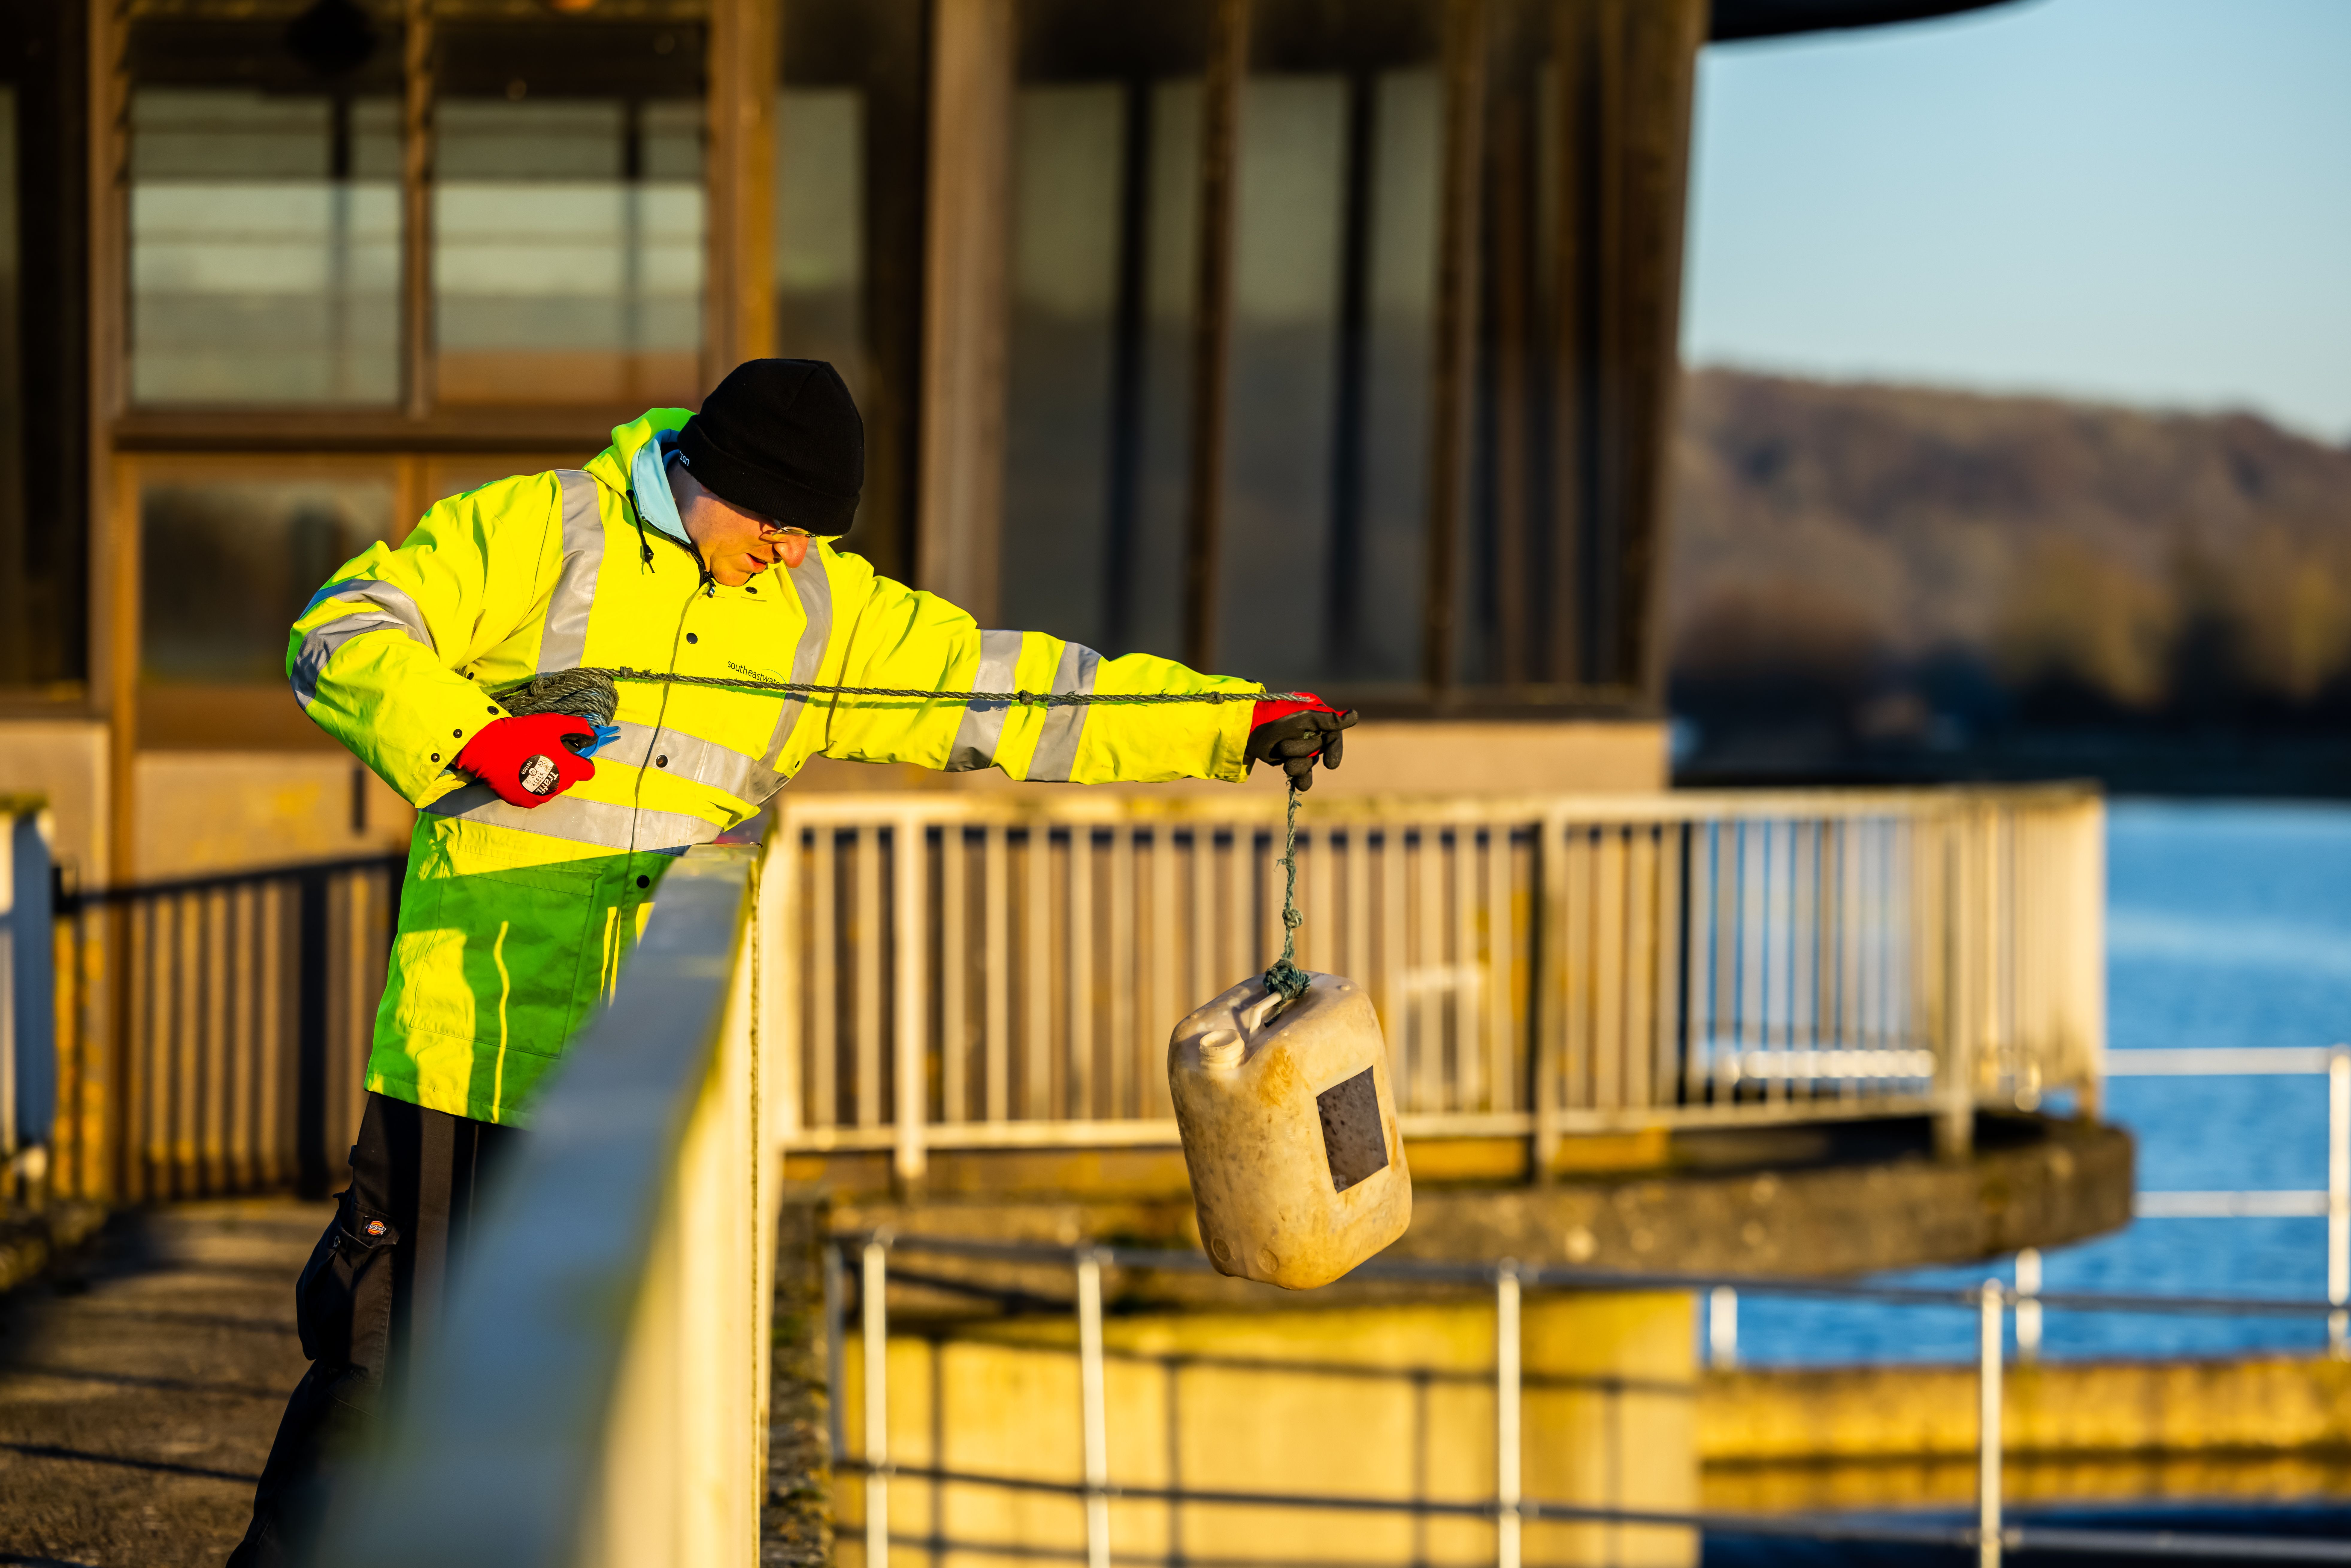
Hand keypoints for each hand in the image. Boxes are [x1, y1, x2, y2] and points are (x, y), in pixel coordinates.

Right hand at [455, 713, 596, 808]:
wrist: (488, 749)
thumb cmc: (523, 734)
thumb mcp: (552, 723)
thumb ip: (576, 726)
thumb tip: (590, 731)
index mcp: (570, 770)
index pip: (588, 772)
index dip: (582, 761)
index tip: (571, 753)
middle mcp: (558, 788)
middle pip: (568, 779)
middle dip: (561, 767)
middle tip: (544, 753)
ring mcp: (540, 798)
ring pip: (550, 787)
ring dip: (545, 777)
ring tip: (529, 761)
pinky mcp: (524, 802)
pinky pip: (532, 794)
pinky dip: (529, 785)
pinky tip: (519, 772)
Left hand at [1246, 693, 1357, 790]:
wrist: (1246, 732)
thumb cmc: (1273, 719)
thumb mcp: (1301, 718)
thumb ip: (1328, 720)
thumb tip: (1355, 715)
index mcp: (1316, 721)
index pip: (1334, 737)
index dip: (1335, 752)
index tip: (1331, 765)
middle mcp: (1311, 735)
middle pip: (1318, 752)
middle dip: (1302, 753)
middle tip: (1282, 747)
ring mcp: (1301, 749)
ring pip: (1309, 766)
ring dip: (1298, 768)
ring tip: (1284, 765)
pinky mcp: (1290, 761)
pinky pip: (1302, 776)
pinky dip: (1300, 781)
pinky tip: (1297, 786)